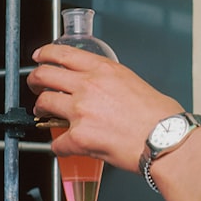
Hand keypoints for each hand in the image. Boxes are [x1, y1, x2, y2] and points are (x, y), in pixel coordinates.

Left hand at [27, 44, 182, 172]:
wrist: (166, 139)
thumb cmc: (160, 117)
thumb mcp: (134, 82)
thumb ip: (110, 81)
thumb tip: (101, 89)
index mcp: (103, 69)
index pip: (63, 53)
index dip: (45, 54)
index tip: (40, 57)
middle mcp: (88, 86)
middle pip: (45, 75)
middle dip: (35, 80)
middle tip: (35, 86)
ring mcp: (81, 111)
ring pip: (44, 104)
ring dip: (42, 110)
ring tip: (46, 115)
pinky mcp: (79, 137)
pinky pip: (57, 142)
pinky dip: (59, 146)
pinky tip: (66, 147)